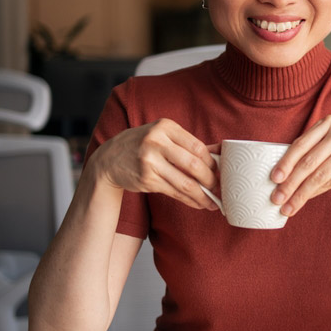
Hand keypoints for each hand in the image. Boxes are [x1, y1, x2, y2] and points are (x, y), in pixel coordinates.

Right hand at [90, 118, 218, 209]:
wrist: (109, 159)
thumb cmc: (143, 146)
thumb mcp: (163, 136)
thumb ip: (189, 144)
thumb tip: (221, 152)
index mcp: (165, 127)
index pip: (198, 146)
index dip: (212, 162)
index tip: (219, 172)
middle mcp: (156, 142)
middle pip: (194, 165)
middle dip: (210, 180)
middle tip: (218, 188)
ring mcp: (149, 161)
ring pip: (185, 183)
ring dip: (202, 196)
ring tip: (212, 202)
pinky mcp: (146, 179)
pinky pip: (174, 192)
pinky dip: (189, 200)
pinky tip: (197, 203)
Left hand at [270, 115, 330, 215]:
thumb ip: (311, 154)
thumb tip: (283, 177)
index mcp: (327, 123)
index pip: (300, 144)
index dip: (285, 162)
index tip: (273, 178)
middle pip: (307, 160)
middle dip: (289, 181)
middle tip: (276, 197)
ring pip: (317, 174)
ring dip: (300, 193)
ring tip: (287, 206)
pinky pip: (329, 180)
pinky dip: (314, 193)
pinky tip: (303, 201)